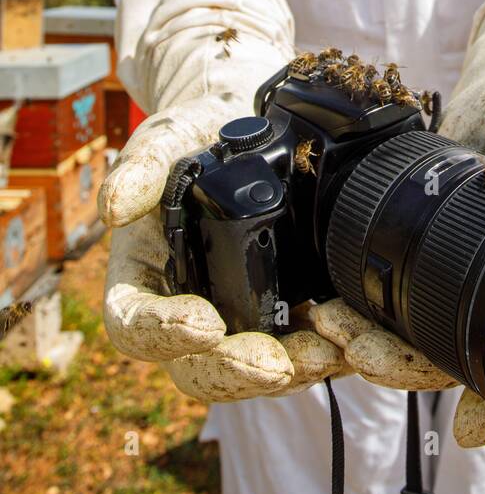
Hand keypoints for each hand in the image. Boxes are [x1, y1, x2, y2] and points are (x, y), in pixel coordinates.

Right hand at [99, 97, 350, 400]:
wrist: (252, 121)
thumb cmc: (198, 135)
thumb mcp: (167, 138)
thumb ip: (143, 167)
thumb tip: (115, 207)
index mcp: (144, 277)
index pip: (134, 326)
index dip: (163, 333)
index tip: (205, 322)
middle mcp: (186, 311)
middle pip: (198, 370)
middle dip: (239, 371)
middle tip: (280, 363)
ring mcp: (238, 321)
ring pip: (257, 372)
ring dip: (295, 369)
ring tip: (333, 351)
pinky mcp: (288, 315)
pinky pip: (304, 352)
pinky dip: (334, 353)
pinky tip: (360, 342)